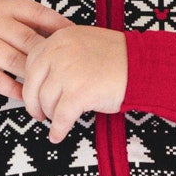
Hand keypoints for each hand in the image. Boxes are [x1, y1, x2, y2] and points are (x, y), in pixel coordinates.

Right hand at [0, 0, 71, 99]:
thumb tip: (62, 32)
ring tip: (50, 87)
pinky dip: (17, 89)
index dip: (57, 23)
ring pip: (16, 61)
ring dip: (35, 76)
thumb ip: (22, 20)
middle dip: (49, 56)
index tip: (76, 36)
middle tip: (68, 70)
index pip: (34, 11)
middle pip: (28, 39)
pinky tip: (28, 96)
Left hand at [20, 25, 128, 141]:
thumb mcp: (85, 42)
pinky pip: (60, 117)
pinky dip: (57, 130)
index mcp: (59, 38)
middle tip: (39, 114)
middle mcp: (59, 53)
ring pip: (45, 102)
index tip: (35, 94)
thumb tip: (47, 77)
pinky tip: (57, 136)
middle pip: (32, 84)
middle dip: (33, 104)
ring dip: (49, 116)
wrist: (144, 66)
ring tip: (56, 122)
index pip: (32, 62)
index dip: (30, 83)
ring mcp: (67, 73)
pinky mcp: (79, 94)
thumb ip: (63, 52)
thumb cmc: (120, 58)